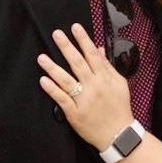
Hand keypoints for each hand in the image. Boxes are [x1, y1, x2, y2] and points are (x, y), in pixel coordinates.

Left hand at [39, 24, 132, 150]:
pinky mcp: (75, 113)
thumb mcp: (119, 84)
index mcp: (105, 78)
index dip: (84, 40)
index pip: (93, 55)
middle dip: (67, 47)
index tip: (75, 28)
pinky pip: (62, 99)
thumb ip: (108, 67)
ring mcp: (84, 100)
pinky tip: (43, 80)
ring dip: (53, 68)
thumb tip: (99, 49)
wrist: (118, 134)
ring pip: (66, 81)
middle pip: (78, 63)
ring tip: (42, 57)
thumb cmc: (119, 108)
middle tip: (57, 34)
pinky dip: (52, 90)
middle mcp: (94, 87)